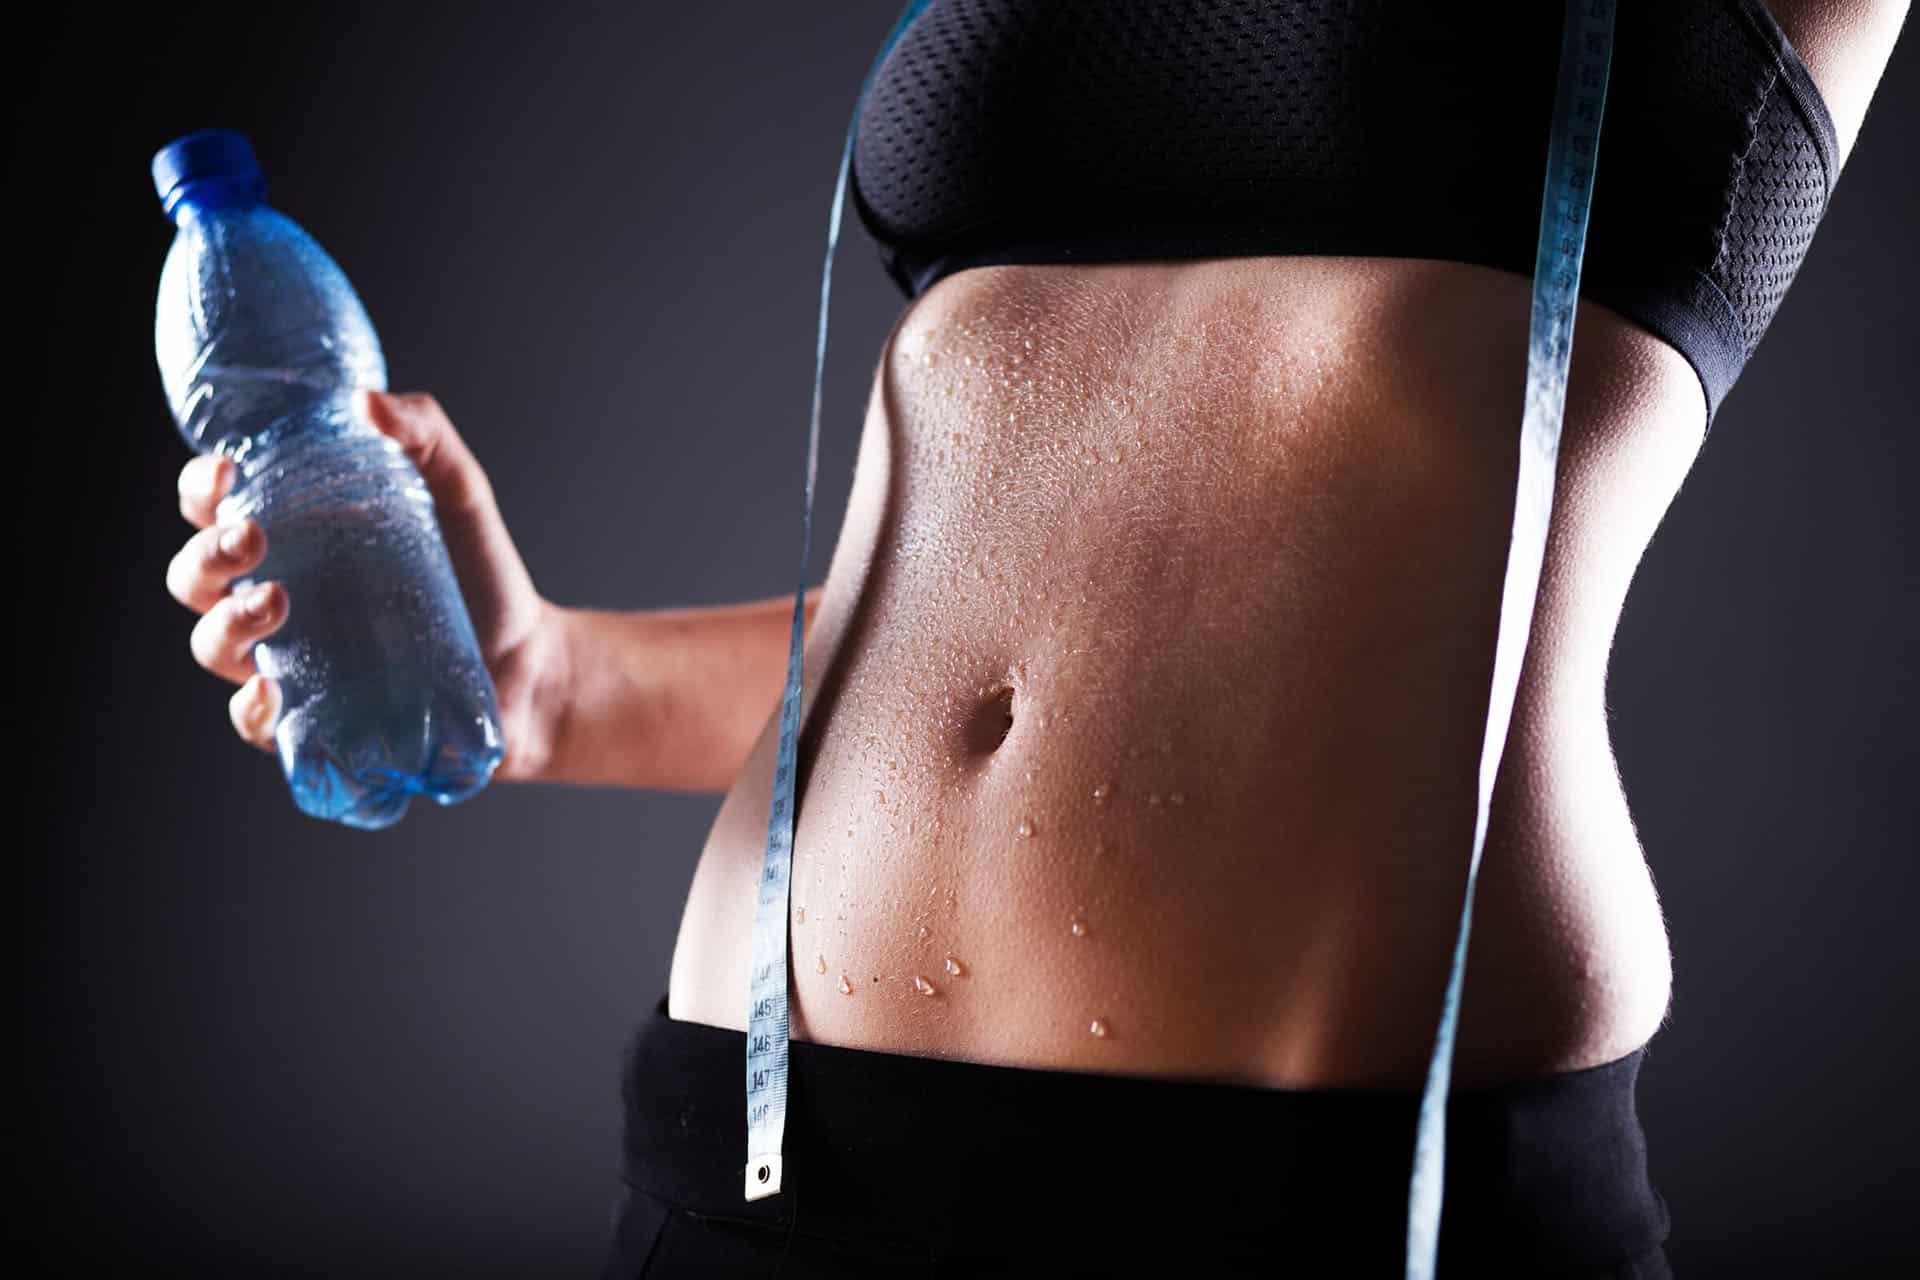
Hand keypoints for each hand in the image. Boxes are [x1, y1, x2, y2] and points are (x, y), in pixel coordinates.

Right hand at [165, 389, 570, 780]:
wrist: (531, 666)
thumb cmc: (482, 576)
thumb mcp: (460, 496)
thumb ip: (426, 437)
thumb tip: (367, 401)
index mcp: (294, 538)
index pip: (213, 508)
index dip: (201, 489)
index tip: (226, 474)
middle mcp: (276, 598)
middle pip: (195, 576)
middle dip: (206, 553)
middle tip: (253, 537)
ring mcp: (290, 663)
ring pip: (212, 645)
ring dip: (224, 623)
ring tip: (275, 602)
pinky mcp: (314, 720)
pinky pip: (255, 723)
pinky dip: (250, 710)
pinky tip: (271, 691)